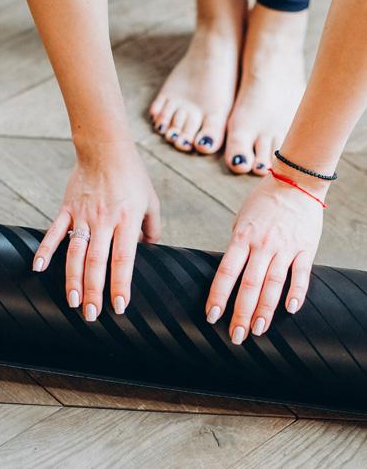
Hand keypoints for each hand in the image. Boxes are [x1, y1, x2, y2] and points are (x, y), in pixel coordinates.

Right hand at [32, 140, 160, 320]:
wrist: (105, 148)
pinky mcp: (67, 209)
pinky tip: (38, 268)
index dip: (120, 284)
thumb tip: (151, 248)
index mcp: (126, 220)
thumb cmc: (132, 175)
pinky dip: (44, 250)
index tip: (119, 307)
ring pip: (75, 253)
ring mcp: (83, 215)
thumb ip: (152, 227)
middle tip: (91, 315)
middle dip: (93, 291)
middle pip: (96, 262)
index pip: (123, 259)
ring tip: (72, 302)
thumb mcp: (151, 200)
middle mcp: (104, 220)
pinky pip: (54, 232)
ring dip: (72, 280)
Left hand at [205, 165, 326, 343]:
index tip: (212, 316)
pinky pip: (301, 274)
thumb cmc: (265, 200)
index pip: (226, 272)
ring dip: (265, 311)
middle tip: (236, 335)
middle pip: (249, 285)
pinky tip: (291, 310)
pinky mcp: (305, 248)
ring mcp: (284, 247)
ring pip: (273, 285)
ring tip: (258, 331)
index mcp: (242, 237)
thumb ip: (238, 242)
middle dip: (241, 313)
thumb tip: (232, 266)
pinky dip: (297, 293)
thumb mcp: (242, 218)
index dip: (218, 296)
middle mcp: (262, 245)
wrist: (295, 181)